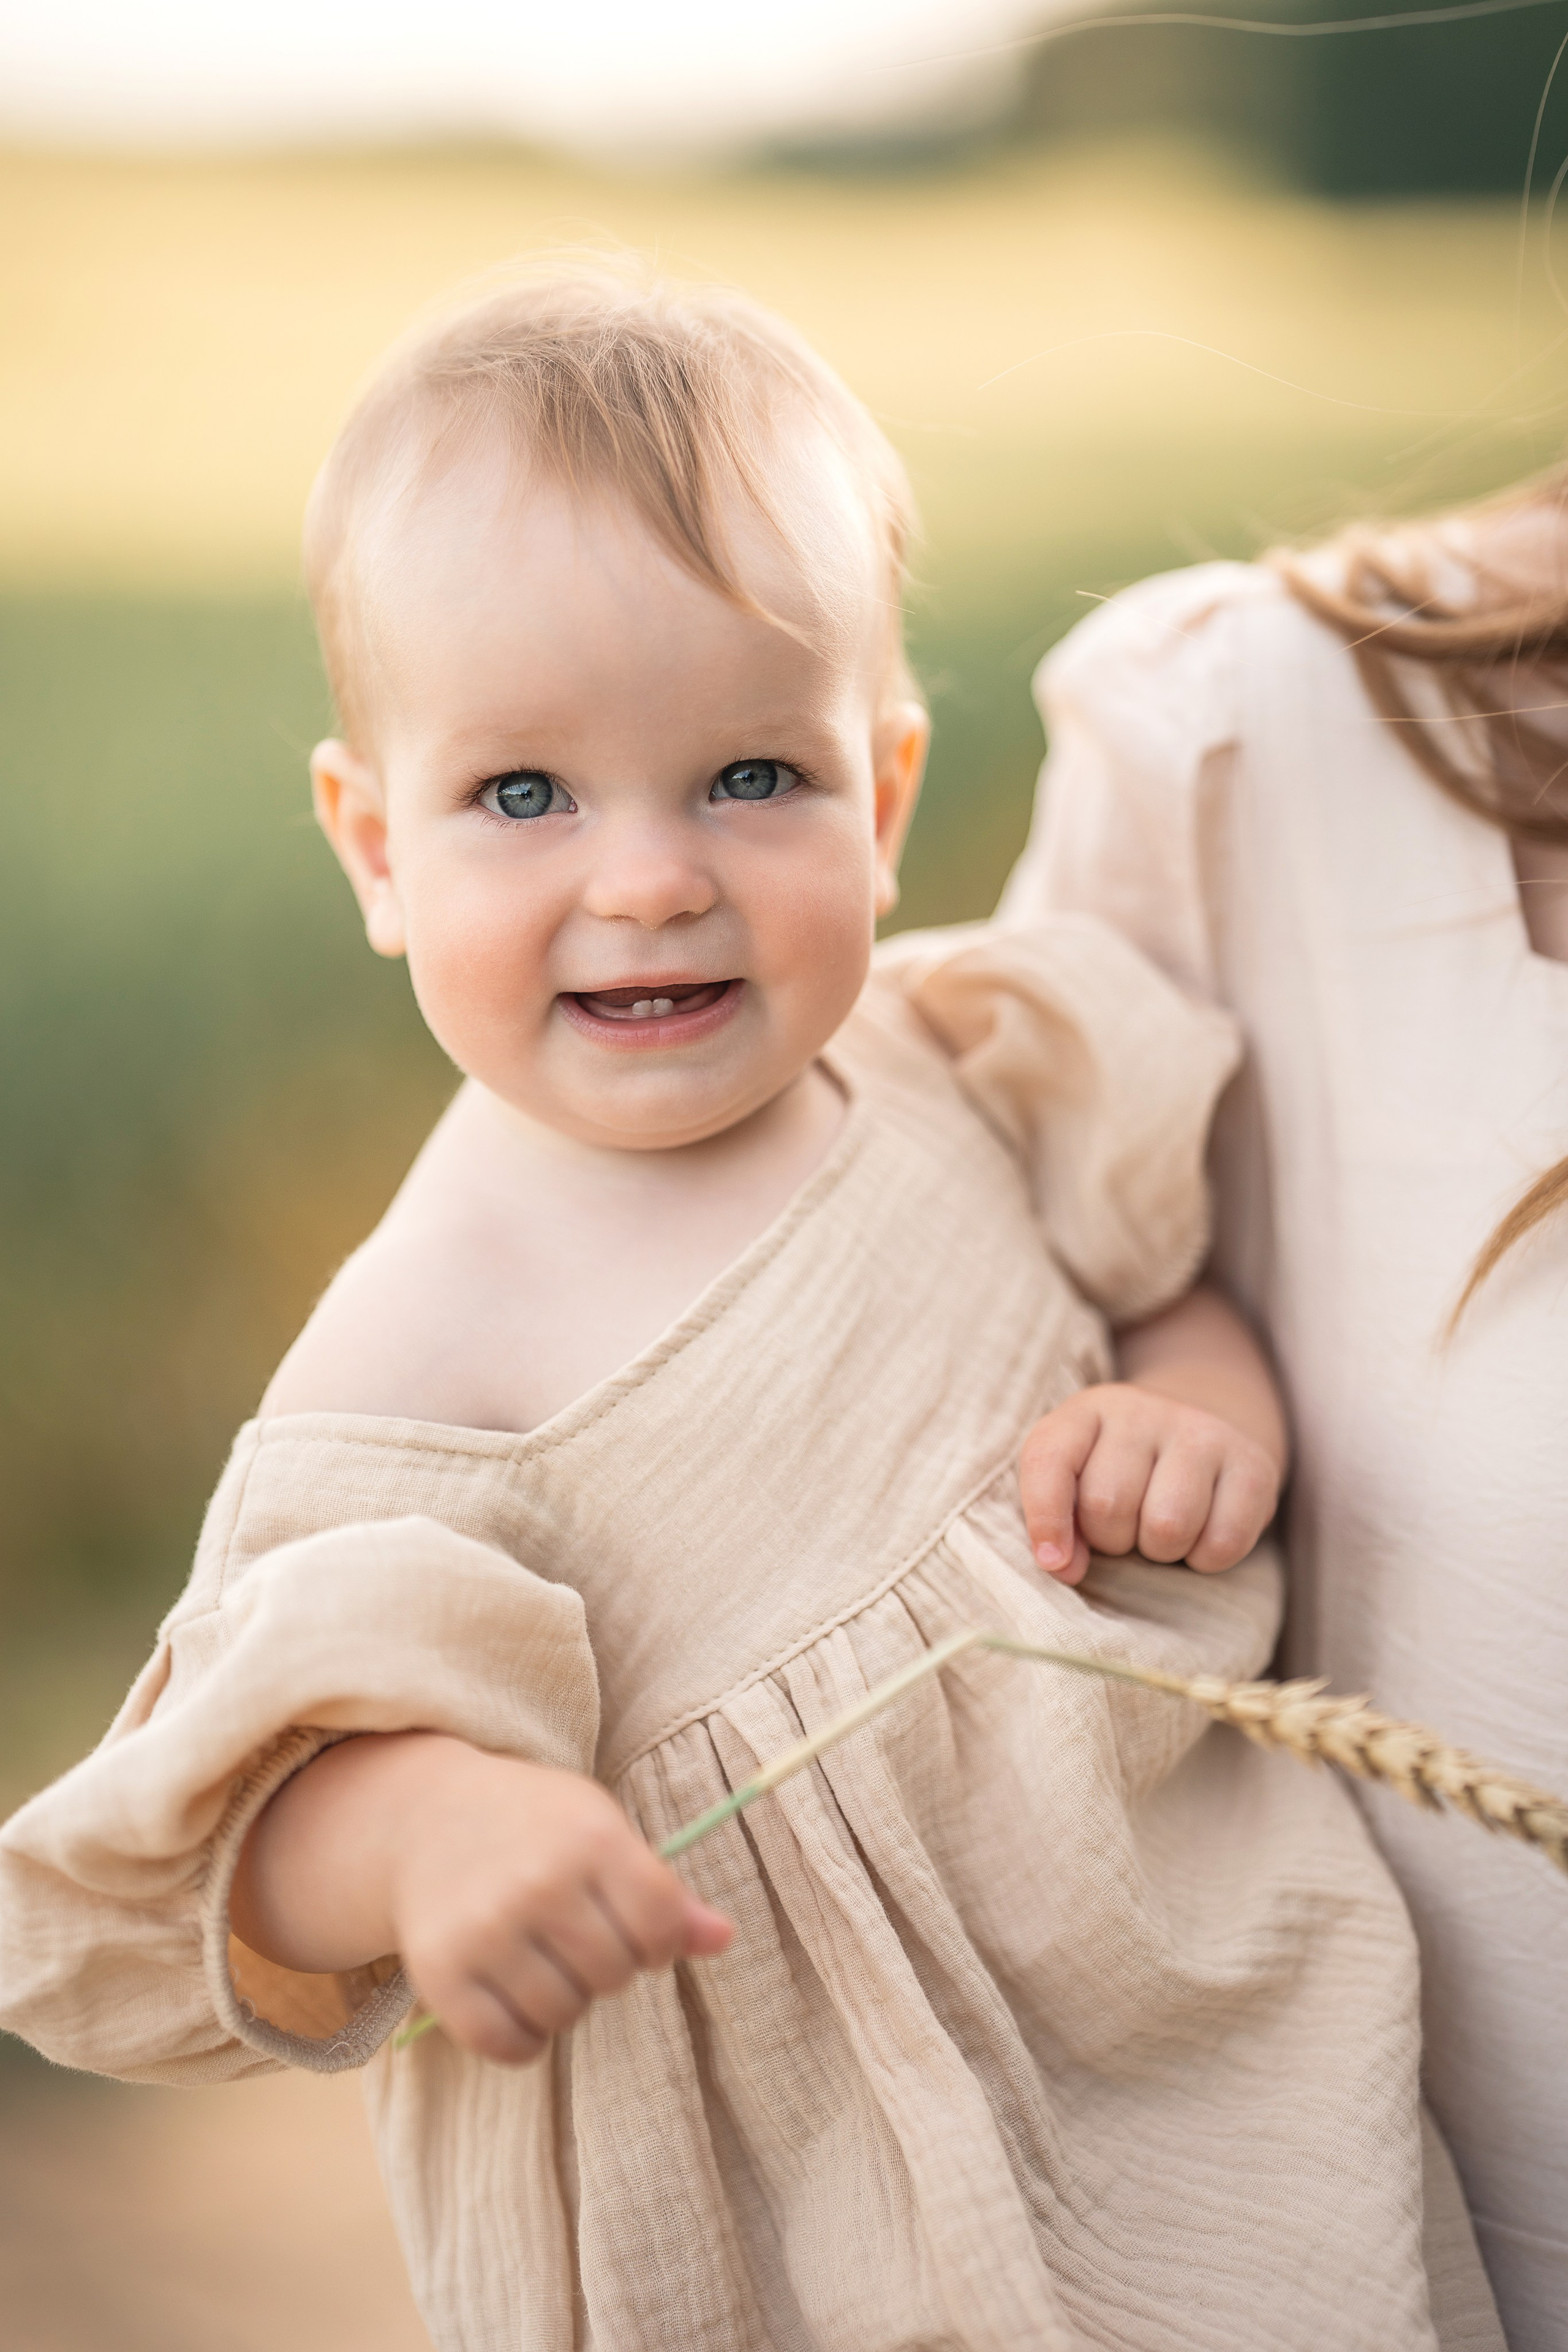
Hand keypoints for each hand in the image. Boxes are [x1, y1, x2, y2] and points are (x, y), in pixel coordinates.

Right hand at [389, 1742, 731, 2064]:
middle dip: (608, 1967)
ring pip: (563, 2014)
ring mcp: (486, 1930)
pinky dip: (522, 2039)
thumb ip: (662, 1889)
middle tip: (578, 1939)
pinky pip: (506, 2045)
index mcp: (589, 1838)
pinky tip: (516, 2000)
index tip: (638, 1931)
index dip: (660, 1941)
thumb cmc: (534, 1825)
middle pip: (614, 1974)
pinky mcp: (441, 1974)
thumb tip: (724, 1939)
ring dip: (564, 2002)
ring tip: (544, 1962)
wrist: (427, 1819)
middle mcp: (539, 1883)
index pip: (660, 1924)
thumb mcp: (601, 1829)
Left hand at [1019, 1382, 1281, 1584]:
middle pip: (1108, 1505)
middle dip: (1111, 1539)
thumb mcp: (1075, 1477)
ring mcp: (1203, 1432)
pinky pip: (1222, 1543)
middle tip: (1126, 1529)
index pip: (1049, 1461)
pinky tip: (1201, 1533)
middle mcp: (1144, 1410)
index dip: (1046, 1521)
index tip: (1055, 1562)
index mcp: (1088, 1410)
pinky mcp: (1254, 1466)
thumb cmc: (1123, 1470)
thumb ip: (1053, 1518)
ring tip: (1160, 1529)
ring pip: (1167, 1526)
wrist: (1204, 1432)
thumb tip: (1063, 1566)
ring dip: (1159, 1550)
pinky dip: (1206, 1558)